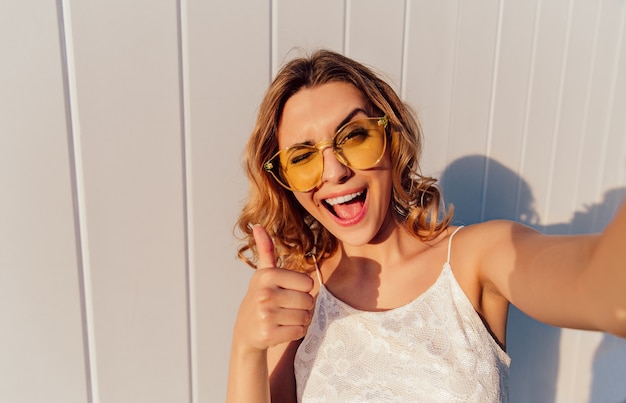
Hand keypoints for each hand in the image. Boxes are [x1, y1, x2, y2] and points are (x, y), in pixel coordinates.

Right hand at [233, 225, 314, 352]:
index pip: (308, 283)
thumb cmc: (260, 297)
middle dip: (302, 306)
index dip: (302, 289)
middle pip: (308, 301)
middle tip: (285, 307)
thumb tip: (258, 226)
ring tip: (283, 317)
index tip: (287, 292)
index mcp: (267, 276)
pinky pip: (300, 331)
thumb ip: (266, 250)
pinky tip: (282, 329)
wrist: (246, 331)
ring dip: (299, 319)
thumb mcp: (263, 274)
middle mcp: (265, 294)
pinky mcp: (268, 334)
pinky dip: (295, 332)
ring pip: (305, 317)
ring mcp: (266, 315)